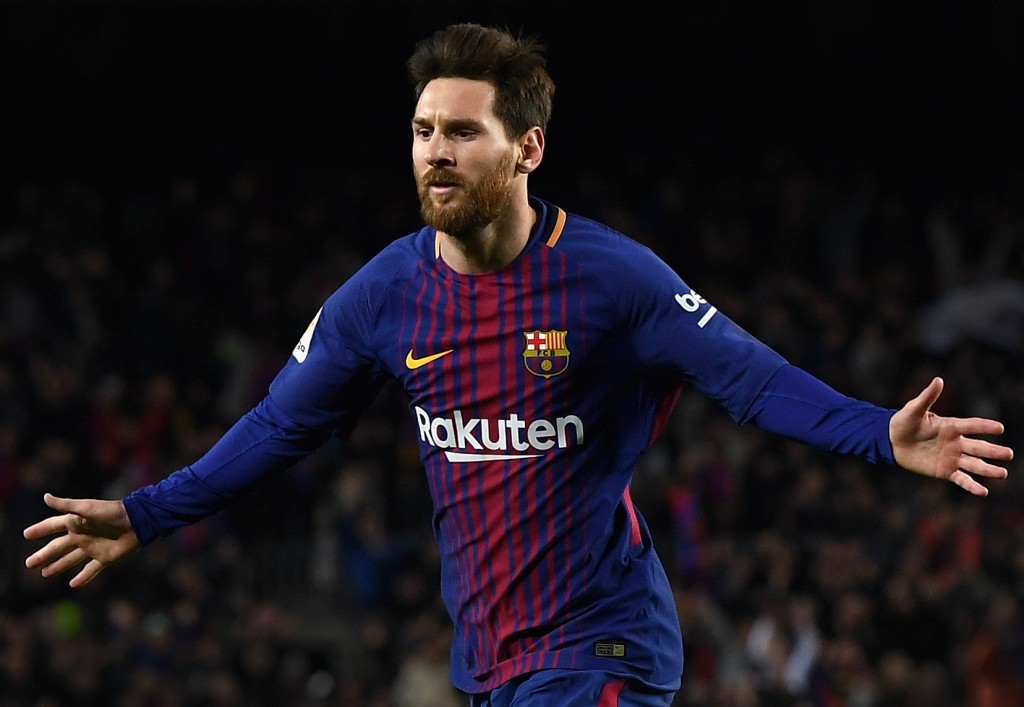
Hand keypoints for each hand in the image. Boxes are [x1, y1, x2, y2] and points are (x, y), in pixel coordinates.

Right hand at [23, 493, 140, 586]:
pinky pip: (91, 570)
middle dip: (43, 555)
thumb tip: (45, 496)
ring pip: (70, 560)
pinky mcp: (105, 558)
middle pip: (58, 547)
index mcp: (77, 523)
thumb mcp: (87, 508)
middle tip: (28, 563)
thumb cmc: (111, 512)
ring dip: (58, 567)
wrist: (137, 522)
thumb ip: (66, 505)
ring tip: (44, 574)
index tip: (26, 534)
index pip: (53, 526)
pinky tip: (73, 585)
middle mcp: (82, 536)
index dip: (40, 530)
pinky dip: (83, 577)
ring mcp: (93, 548)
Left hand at [890, 377, 1013, 495]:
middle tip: (1009, 454)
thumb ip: (927, 397)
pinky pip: (961, 479)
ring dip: (988, 469)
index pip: (971, 425)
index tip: (999, 428)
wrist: (891, 442)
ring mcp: (952, 458)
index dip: (984, 426)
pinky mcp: (945, 471)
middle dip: (993, 451)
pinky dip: (971, 485)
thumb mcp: (913, 410)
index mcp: (950, 426)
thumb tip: (938, 380)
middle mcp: (955, 442)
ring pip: (974, 464)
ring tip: (1003, 473)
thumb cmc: (902, 423)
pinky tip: (983, 491)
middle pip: (978, 447)